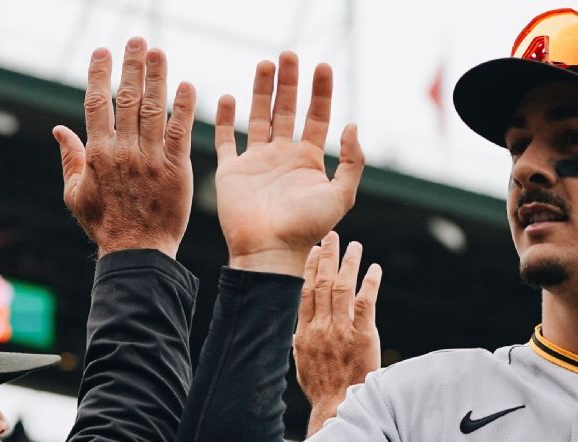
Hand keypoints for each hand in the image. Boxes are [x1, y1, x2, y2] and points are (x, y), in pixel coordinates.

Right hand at [53, 38, 194, 257]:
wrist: (138, 251)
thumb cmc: (105, 225)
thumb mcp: (76, 193)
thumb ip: (69, 158)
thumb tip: (59, 128)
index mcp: (97, 152)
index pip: (97, 102)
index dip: (100, 73)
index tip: (103, 51)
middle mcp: (124, 150)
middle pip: (128, 98)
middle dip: (132, 66)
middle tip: (138, 40)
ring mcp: (151, 158)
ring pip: (154, 109)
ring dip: (157, 78)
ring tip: (159, 52)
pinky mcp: (176, 169)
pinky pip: (180, 132)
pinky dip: (184, 108)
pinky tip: (188, 86)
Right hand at [214, 52, 363, 274]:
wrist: (270, 250)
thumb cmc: (307, 228)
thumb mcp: (341, 195)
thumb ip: (352, 162)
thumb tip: (352, 126)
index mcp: (309, 161)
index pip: (317, 117)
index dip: (321, 92)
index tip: (323, 67)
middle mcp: (284, 157)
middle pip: (287, 110)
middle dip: (290, 83)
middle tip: (290, 54)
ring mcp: (257, 162)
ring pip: (259, 117)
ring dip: (262, 91)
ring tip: (265, 64)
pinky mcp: (232, 171)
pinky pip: (227, 140)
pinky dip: (226, 119)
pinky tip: (228, 97)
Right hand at [294, 232, 381, 435]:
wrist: (338, 405)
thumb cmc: (321, 387)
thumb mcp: (301, 362)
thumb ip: (301, 340)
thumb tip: (298, 327)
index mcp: (304, 331)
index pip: (305, 291)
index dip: (311, 268)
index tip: (314, 250)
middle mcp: (321, 326)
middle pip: (323, 283)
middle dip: (328, 256)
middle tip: (332, 236)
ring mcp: (341, 329)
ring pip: (343, 288)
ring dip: (349, 263)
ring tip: (354, 246)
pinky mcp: (362, 335)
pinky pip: (366, 302)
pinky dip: (370, 283)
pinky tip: (374, 269)